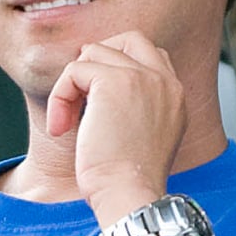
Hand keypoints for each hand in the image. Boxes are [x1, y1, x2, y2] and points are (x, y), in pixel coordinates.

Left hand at [48, 31, 187, 212]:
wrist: (129, 195)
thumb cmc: (129, 182)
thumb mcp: (143, 140)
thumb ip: (136, 109)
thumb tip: (96, 90)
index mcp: (176, 96)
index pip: (152, 56)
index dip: (119, 68)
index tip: (99, 103)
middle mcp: (165, 81)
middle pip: (129, 39)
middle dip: (98, 59)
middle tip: (80, 93)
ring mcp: (141, 77)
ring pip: (93, 53)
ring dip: (72, 84)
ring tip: (67, 121)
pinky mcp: (112, 81)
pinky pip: (73, 71)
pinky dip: (59, 97)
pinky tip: (60, 127)